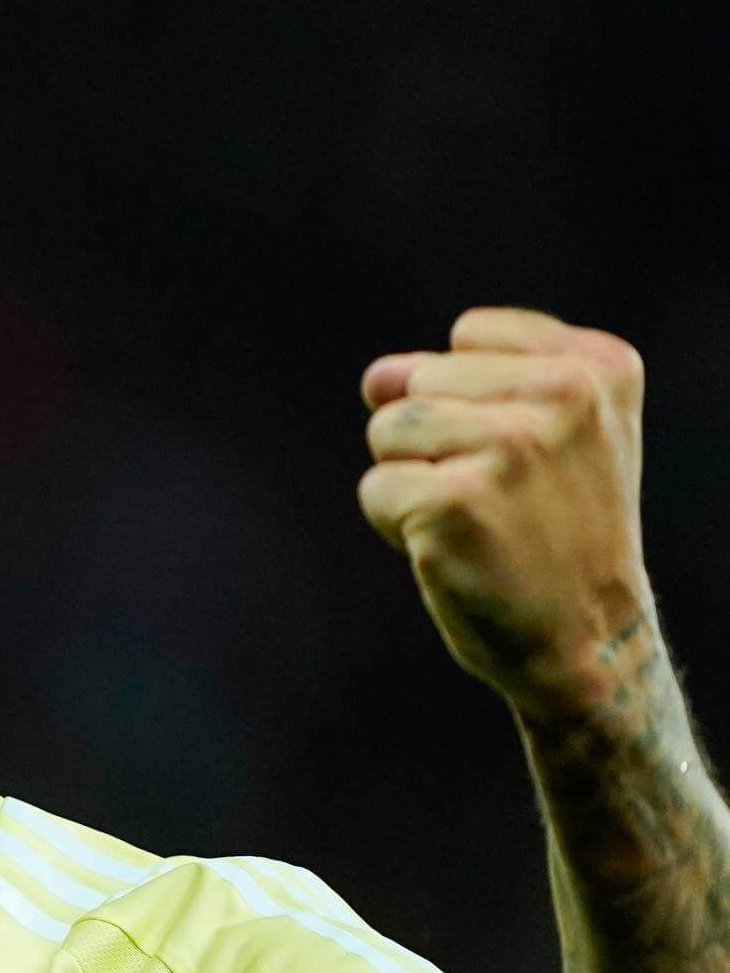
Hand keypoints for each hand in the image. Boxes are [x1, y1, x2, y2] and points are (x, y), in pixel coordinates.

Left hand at [360, 307, 652, 723]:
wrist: (587, 637)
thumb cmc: (556, 531)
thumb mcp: (548, 435)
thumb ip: (463, 382)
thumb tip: (376, 377)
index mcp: (597, 366)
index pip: (469, 334)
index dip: (469, 396)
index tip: (527, 452)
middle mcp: (564, 395)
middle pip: (418, 382)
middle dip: (433, 440)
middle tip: (500, 497)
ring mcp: (509, 446)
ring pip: (387, 430)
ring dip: (411, 480)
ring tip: (478, 519)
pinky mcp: (455, 500)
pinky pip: (375, 487)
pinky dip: (395, 524)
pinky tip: (456, 548)